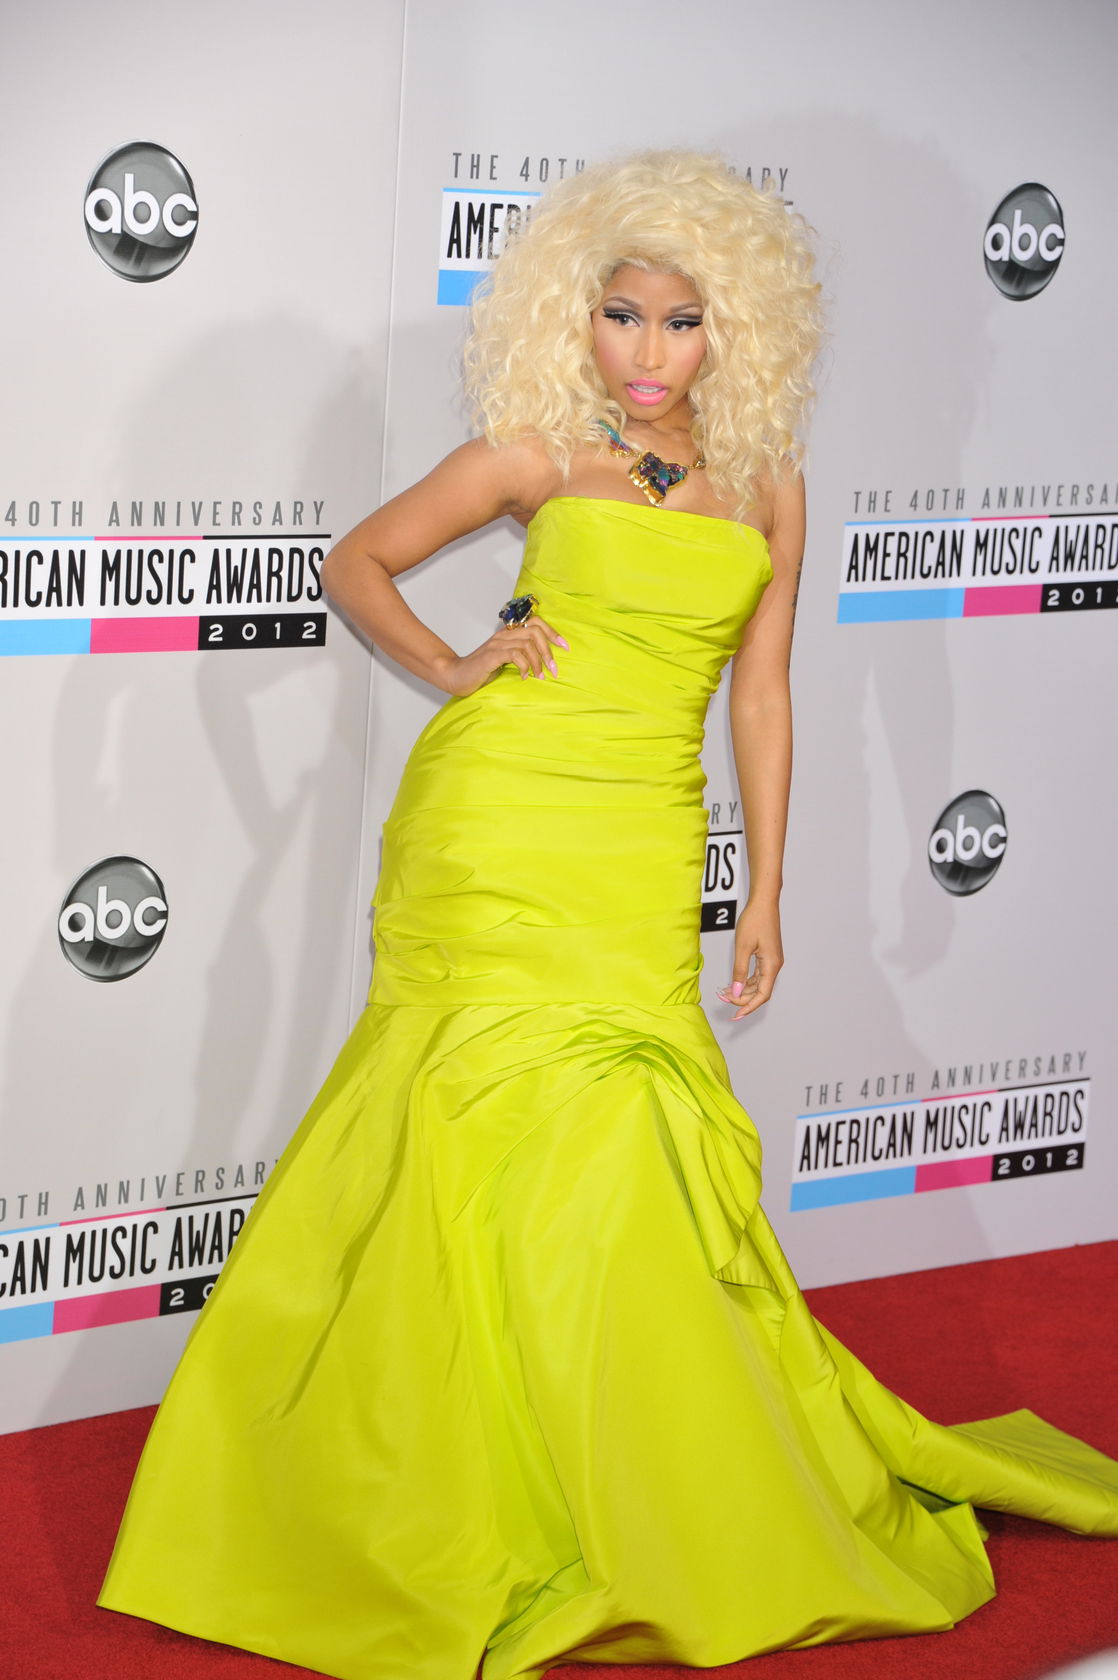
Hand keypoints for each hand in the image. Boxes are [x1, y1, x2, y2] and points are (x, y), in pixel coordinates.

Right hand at [434, 616, 568, 696]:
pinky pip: (515, 654)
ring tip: (541, 676)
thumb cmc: (481, 671)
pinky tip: (525, 677)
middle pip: (535, 631)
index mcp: (508, 633)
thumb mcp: (505, 661)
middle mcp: (504, 635)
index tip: (565, 647)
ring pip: (527, 644)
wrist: (456, 676)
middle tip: (554, 669)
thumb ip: (521, 656)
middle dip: (549, 651)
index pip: (535, 622)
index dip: (553, 633)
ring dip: (538, 662)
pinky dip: (525, 666)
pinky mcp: (491, 655)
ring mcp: (497, 644)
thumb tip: (545, 662)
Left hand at [717, 898, 782, 1019]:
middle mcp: (774, 965)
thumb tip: (735, 991)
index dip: (748, 1007)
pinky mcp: (767, 956)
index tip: (736, 1015)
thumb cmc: (754, 920)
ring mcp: (772, 961)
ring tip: (724, 992)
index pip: (762, 995)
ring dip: (742, 990)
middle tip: (722, 998)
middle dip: (741, 998)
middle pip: (760, 992)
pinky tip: (733, 982)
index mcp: (772, 965)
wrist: (764, 902)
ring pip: (758, 984)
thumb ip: (739, 971)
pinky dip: (745, 980)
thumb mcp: (742, 947)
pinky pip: (757, 975)